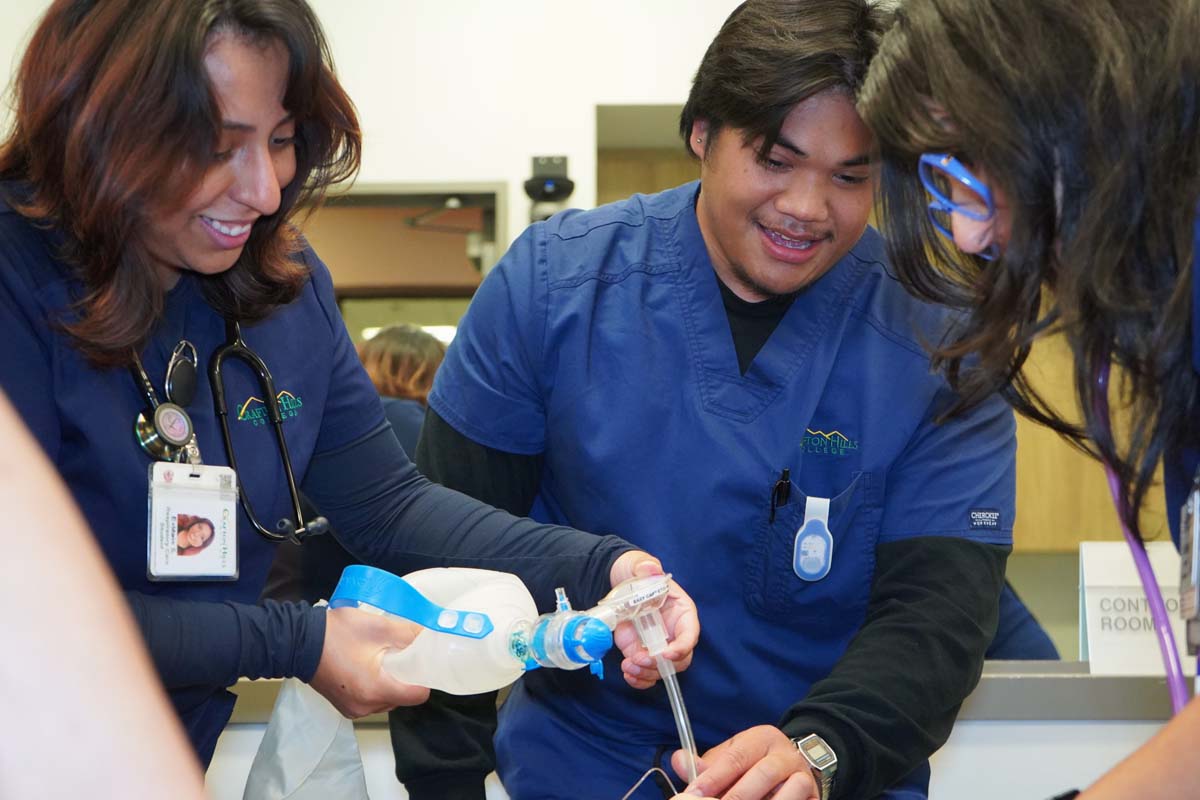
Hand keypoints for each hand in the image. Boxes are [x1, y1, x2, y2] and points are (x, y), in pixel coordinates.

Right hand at [309, 605, 431, 717]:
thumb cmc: (337, 634)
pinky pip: (371, 701)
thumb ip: (409, 633)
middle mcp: (365, 707)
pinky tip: (367, 667)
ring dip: (389, 682)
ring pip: (387, 700)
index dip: (424, 678)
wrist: (299, 641)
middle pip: (402, 698)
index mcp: (376, 690)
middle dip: (405, 677)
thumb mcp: (379, 626)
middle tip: (398, 655)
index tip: (421, 662)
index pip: (417, 695)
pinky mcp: (344, 707)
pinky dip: (374, 687)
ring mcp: (353, 710)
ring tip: (380, 659)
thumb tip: (429, 636)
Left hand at [608, 550, 699, 688]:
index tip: (666, 653)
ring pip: (662, 670)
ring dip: (646, 674)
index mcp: (681, 612)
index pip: (689, 634)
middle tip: (639, 659)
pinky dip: (639, 679)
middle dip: (660, 664)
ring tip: (628, 667)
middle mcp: (673, 632)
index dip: (681, 647)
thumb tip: (651, 569)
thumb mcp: (640, 566)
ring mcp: (657, 645)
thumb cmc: (637, 573)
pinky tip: (628, 674)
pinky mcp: (641, 652)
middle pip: (679, 659)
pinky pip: (646, 673)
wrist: (620, 582)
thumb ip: (646, 568)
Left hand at [672, 725, 816, 799]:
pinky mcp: (814, 796)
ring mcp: (804, 776)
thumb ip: (705, 765)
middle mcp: (786, 754)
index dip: (713, 778)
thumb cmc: (753, 765)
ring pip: (789, 791)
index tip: (693, 795)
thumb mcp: (729, 758)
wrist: (794, 769)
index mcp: (762, 738)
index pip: (735, 758)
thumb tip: (678, 760)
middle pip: (763, 775)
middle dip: (737, 797)